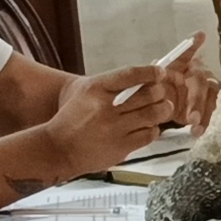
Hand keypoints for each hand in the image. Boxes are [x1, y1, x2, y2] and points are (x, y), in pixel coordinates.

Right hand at [50, 65, 172, 176]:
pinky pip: (149, 134)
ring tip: (162, 108)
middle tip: (161, 93)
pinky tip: (148, 126)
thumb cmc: (73, 117)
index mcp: (96, 88)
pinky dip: (153, 129)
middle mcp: (106, 107)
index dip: (150, 72)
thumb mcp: (87, 90)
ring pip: (153, 114)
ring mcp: (114, 128)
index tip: (159, 72)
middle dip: (160, 92)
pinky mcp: (120, 147)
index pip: (131, 74)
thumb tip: (148, 76)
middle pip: (148, 94)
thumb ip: (115, 83)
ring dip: (163, 110)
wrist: (57, 148)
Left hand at [144, 47, 213, 127]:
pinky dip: (206, 121)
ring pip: (212, 94)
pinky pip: (213, 108)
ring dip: (204, 111)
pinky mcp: (210, 102)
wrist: (159, 113)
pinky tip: (198, 131)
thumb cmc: (154, 98)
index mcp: (177, 67)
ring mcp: (205, 86)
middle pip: (201, 79)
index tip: (200, 35)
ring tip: (194, 125)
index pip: (185, 54)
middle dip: (197, 99)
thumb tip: (149, 84)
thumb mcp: (148, 92)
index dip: (192, 45)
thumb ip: (149, 87)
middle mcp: (194, 72)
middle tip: (190, 117)